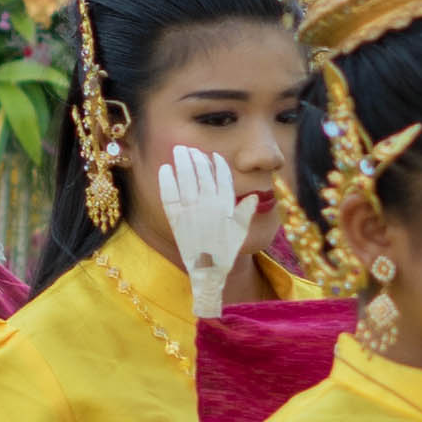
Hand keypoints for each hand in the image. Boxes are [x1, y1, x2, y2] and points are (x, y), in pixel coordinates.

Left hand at [153, 144, 252, 318]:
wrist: (207, 272)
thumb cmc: (225, 252)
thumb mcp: (240, 232)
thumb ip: (246, 212)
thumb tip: (257, 195)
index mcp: (225, 207)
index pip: (222, 179)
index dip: (218, 165)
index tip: (213, 156)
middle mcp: (208, 206)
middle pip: (202, 175)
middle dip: (197, 158)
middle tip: (190, 149)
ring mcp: (191, 211)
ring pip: (186, 180)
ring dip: (183, 163)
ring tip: (179, 151)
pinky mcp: (175, 220)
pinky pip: (169, 196)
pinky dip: (167, 181)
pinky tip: (165, 169)